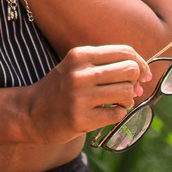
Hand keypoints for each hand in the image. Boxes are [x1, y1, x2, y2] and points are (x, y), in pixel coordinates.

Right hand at [21, 45, 151, 145]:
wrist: (29, 112)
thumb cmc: (59, 88)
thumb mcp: (76, 66)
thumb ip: (105, 65)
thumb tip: (141, 74)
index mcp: (81, 55)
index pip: (125, 52)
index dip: (140, 64)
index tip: (142, 75)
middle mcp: (81, 73)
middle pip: (130, 70)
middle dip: (134, 82)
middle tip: (126, 92)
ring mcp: (80, 97)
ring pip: (127, 93)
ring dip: (127, 101)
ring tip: (115, 103)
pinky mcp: (80, 119)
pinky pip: (117, 114)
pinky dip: (117, 115)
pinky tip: (106, 114)